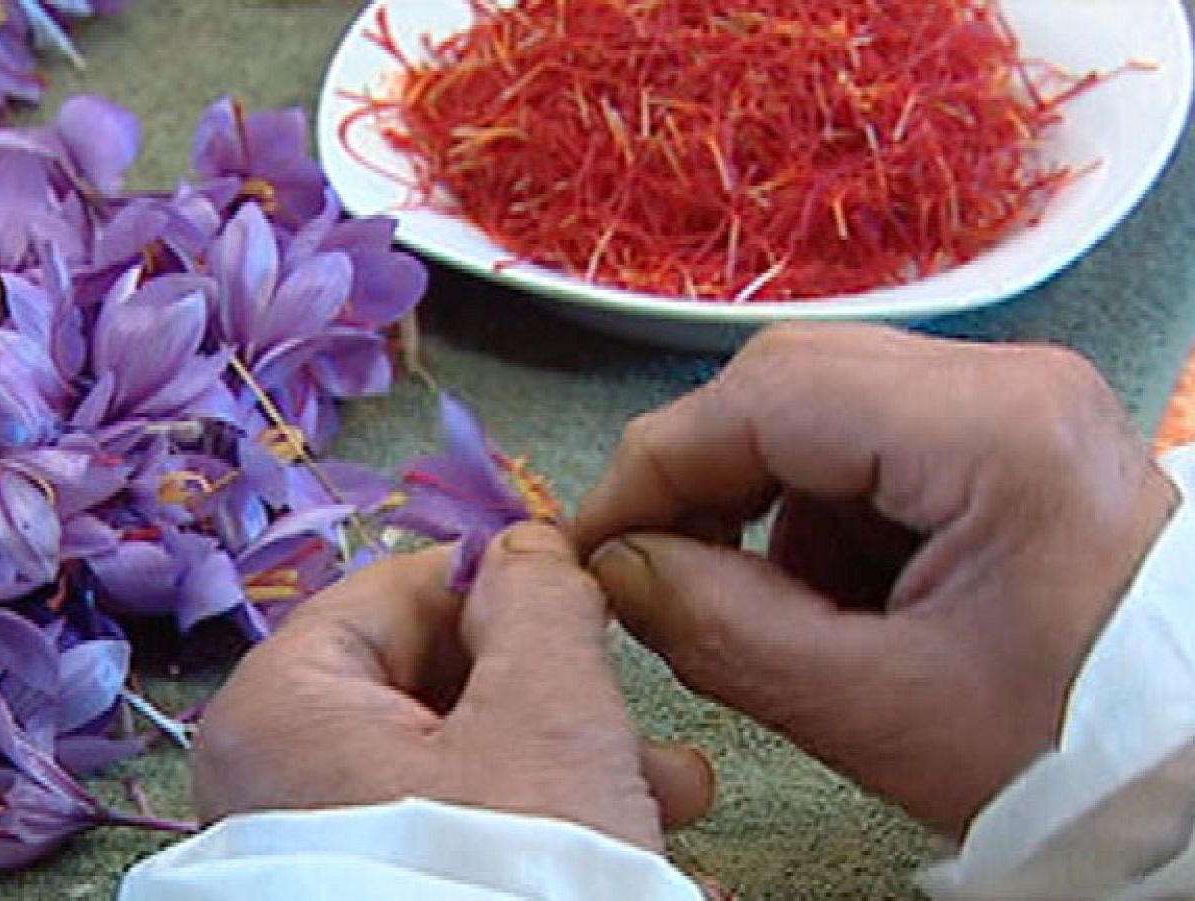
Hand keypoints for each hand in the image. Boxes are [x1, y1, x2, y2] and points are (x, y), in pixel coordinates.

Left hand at [192, 522, 715, 851]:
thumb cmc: (508, 880)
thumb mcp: (549, 713)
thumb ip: (540, 605)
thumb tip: (527, 551)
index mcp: (283, 711)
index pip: (391, 595)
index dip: (498, 582)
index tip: (582, 593)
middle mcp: (276, 789)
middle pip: (436, 693)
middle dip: (564, 703)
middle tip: (646, 722)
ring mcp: (320, 863)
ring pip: (464, 782)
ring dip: (580, 782)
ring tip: (677, 807)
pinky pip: (457, 855)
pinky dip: (544, 852)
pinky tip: (642, 878)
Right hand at [574, 323, 1177, 835]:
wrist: (1193, 768)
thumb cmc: (1065, 748)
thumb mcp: (873, 710)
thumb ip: (720, 629)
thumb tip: (617, 566)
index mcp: (992, 429)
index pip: (766, 397)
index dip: (655, 465)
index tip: (593, 543)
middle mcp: (1006, 380)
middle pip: (790, 379)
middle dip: (706, 474)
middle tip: (656, 566)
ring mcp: (1011, 400)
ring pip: (821, 405)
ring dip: (762, 497)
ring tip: (767, 604)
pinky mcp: (1006, 433)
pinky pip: (868, 440)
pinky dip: (818, 512)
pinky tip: (836, 594)